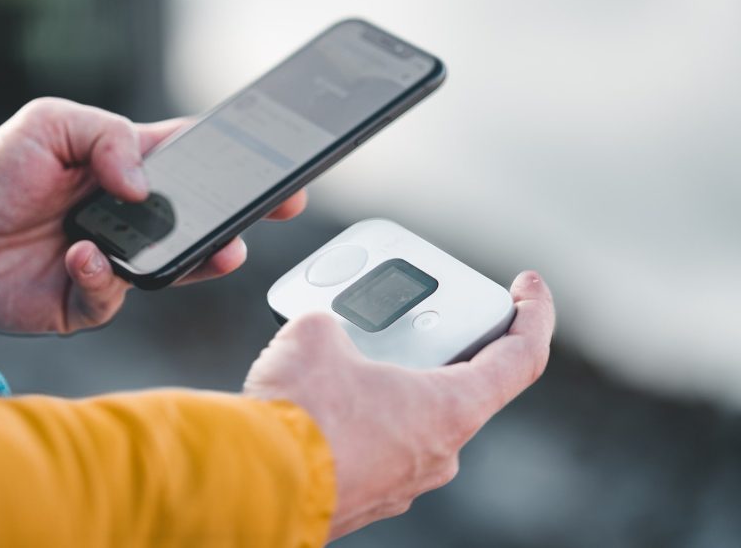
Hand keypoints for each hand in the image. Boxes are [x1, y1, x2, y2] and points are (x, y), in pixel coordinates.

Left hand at [0, 97, 307, 333]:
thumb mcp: (48, 122)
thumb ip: (105, 135)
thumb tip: (142, 183)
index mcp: (124, 165)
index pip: (193, 160)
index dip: (236, 162)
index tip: (277, 165)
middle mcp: (127, 215)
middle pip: (199, 218)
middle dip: (241, 216)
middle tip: (274, 210)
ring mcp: (113, 259)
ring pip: (177, 265)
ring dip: (201, 258)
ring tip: (217, 251)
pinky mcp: (88, 299)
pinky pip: (115, 296)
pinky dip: (105, 277)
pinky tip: (82, 257)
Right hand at [244, 271, 554, 541]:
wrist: (252, 485)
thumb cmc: (298, 416)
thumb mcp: (316, 334)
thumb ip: (335, 322)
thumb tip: (322, 333)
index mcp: (450, 410)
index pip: (521, 358)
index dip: (533, 314)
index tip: (527, 288)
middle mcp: (437, 453)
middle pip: (458, 385)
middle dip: (429, 344)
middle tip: (400, 316)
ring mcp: (402, 482)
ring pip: (410, 417)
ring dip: (387, 382)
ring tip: (340, 356)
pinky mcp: (365, 496)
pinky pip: (375, 444)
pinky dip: (358, 416)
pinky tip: (319, 398)